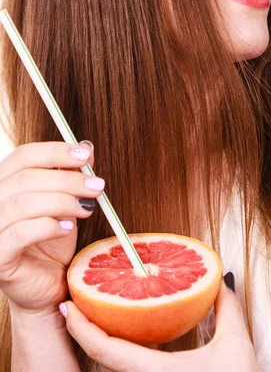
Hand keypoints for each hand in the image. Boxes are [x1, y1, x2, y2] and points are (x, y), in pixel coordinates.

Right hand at [0, 141, 103, 315]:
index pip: (23, 156)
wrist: (47, 288)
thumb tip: (86, 146)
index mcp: (4, 184)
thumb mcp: (65, 202)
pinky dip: (48, 226)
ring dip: (63, 201)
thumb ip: (70, 174)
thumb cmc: (52, 243)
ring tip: (87, 208)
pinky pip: (20, 233)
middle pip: (26, 178)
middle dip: (68, 179)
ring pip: (24, 203)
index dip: (55, 152)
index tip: (85, 156)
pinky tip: (68, 227)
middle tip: (96, 186)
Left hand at [62, 280, 260, 371]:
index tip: (68, 305)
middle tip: (76, 304)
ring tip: (96, 315)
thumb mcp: (237, 346)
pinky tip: (128, 337)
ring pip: (114, 369)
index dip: (82, 328)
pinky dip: (122, 354)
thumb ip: (227, 309)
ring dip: (103, 344)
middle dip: (86, 332)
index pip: (106, 351)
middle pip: (103, 361)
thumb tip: (221, 280)